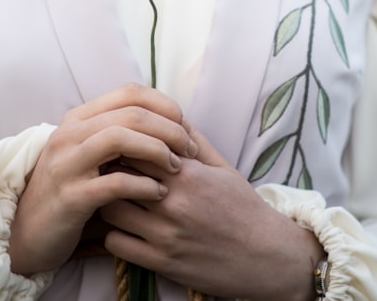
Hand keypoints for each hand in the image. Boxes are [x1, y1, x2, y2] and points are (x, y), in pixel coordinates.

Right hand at [8, 83, 198, 274]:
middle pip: (131, 113)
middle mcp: (69, 135)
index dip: (164, 105)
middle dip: (169, 129)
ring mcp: (67, 164)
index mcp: (78, 119)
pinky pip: (115, 182)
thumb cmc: (71, 193)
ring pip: (120, 138)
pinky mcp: (71, 197)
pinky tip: (158, 193)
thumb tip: (167, 121)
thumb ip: (118, 136)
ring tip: (176, 168)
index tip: (184, 127)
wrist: (28, 234)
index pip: (130, 92)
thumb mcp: (89, 157)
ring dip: (157, 150)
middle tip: (189, 150)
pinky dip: (144, 185)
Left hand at [101, 128, 323, 300]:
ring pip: (110, 209)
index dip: (123, 145)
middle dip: (108, 171)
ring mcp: (166, 234)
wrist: (268, 257)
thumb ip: (194, 141)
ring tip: (116, 200)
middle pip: (116, 174)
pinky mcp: (162, 263)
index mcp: (188, 174)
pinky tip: (126, 230)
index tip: (120, 149)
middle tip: (108, 172)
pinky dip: (114, 235)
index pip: (135, 147)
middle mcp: (174, 202)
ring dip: (108, 203)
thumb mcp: (223, 168)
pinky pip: (115, 244)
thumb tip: (169, 115)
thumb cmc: (244, 209)